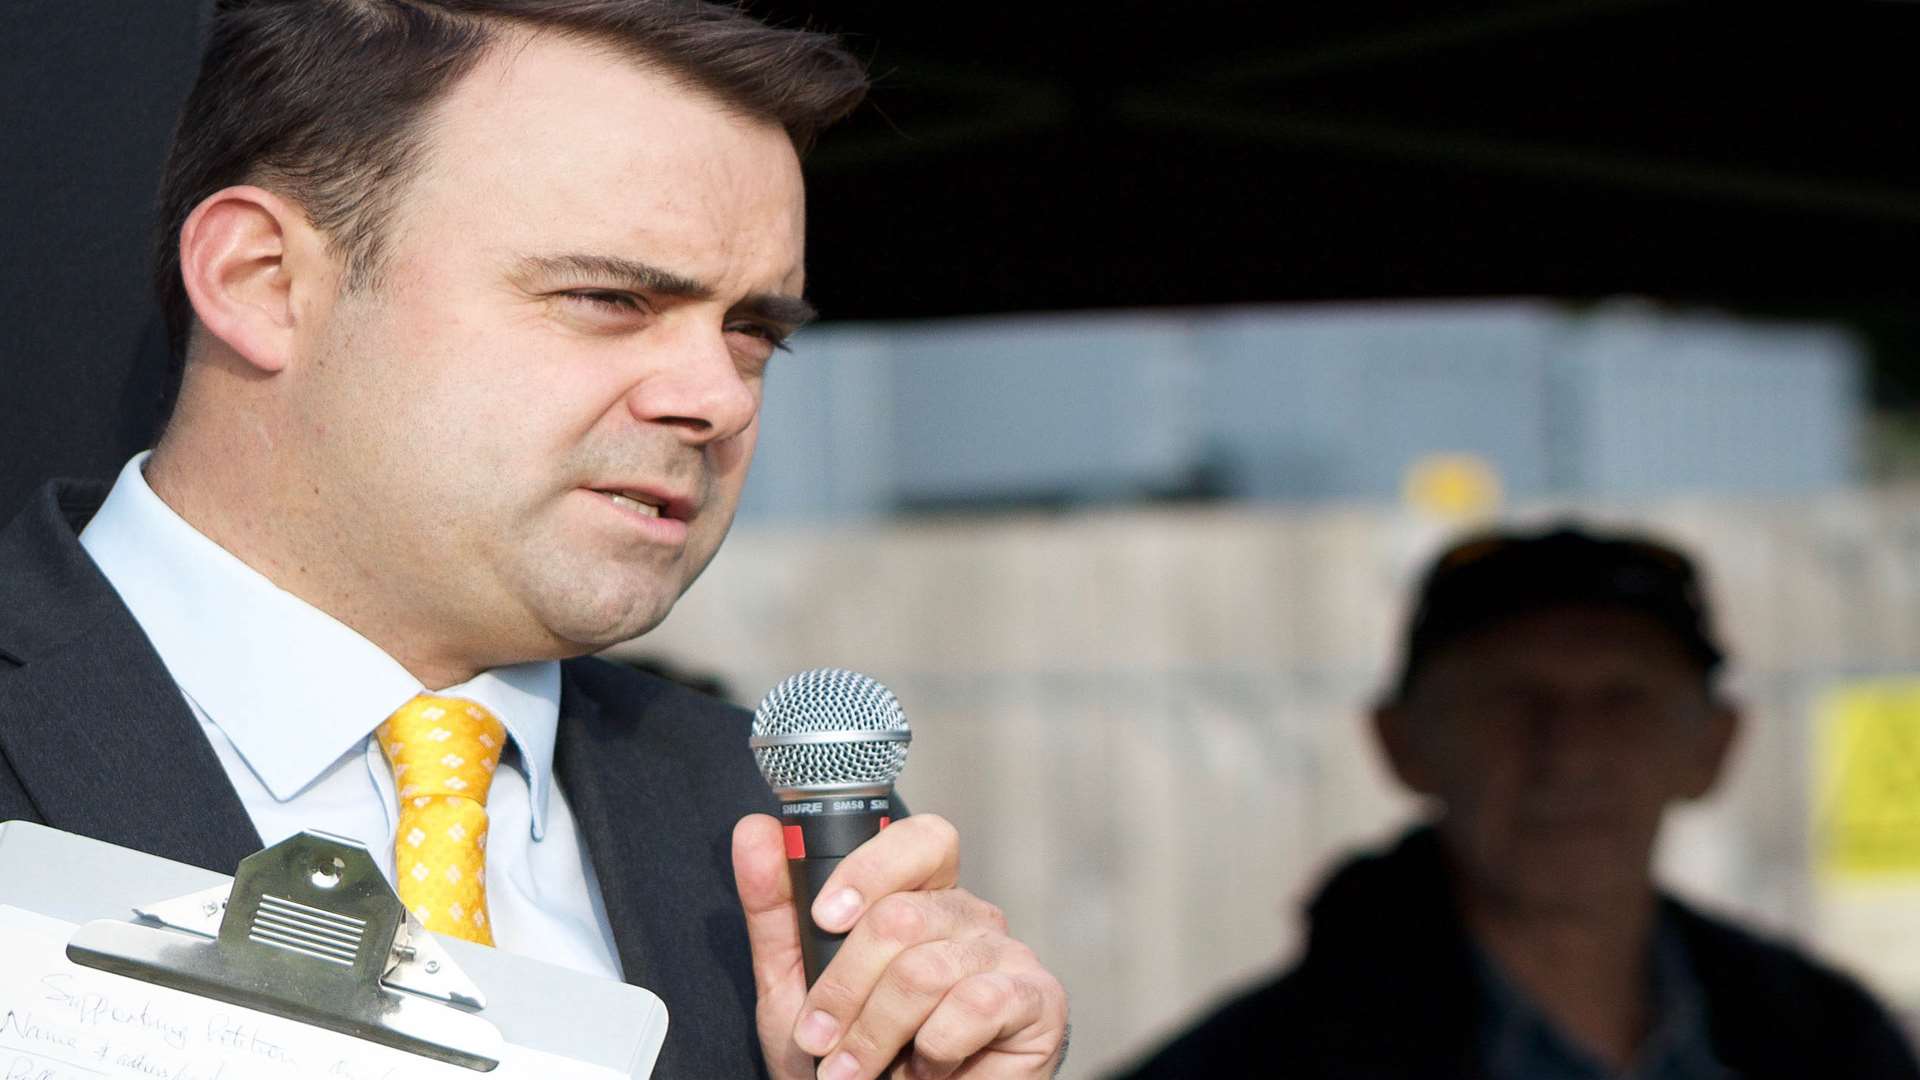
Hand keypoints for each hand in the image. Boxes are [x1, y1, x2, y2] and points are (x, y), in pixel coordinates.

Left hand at [732, 813, 1068, 1078]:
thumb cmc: (847, 1056)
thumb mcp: (791, 985)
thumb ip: (775, 908)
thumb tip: (754, 830)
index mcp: (920, 896)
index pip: (920, 839)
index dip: (871, 869)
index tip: (824, 918)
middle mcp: (968, 915)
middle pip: (903, 917)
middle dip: (845, 988)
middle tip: (818, 1040)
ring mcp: (1006, 955)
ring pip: (925, 970)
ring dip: (874, 1034)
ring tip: (853, 1072)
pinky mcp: (1038, 1000)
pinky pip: (976, 1004)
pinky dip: (933, 1049)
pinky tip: (926, 1069)